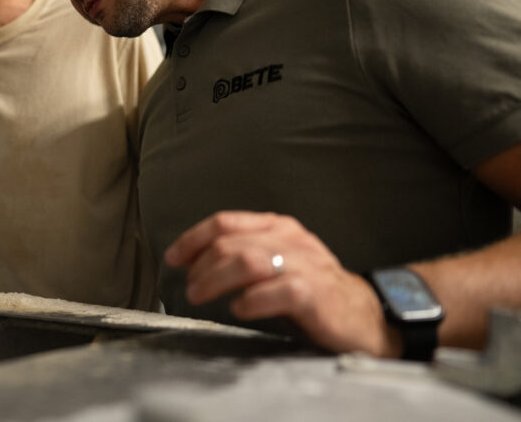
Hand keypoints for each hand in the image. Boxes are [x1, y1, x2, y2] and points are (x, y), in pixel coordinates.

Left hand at [164, 211, 401, 356]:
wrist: (364, 314)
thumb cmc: (312, 288)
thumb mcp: (276, 259)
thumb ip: (241, 254)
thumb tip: (193, 263)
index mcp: (278, 226)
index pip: (225, 222)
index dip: (192, 238)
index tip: (172, 258)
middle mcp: (290, 239)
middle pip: (230, 242)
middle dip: (200, 265)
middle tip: (189, 287)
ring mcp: (305, 264)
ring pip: (248, 261)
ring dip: (215, 280)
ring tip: (199, 296)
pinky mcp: (316, 293)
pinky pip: (278, 291)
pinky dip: (252, 300)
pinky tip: (240, 309)